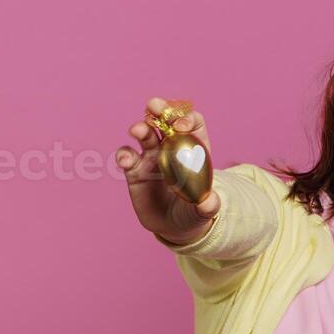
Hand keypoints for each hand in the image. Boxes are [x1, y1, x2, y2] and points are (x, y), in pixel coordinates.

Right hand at [115, 96, 220, 242]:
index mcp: (193, 149)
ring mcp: (151, 156)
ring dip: (141, 128)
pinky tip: (125, 160)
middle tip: (153, 106)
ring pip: (145, 134)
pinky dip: (124, 154)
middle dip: (160, 110)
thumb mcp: (203, 211)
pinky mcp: (134, 170)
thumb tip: (209, 204)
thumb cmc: (192, 213)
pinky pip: (126, 156)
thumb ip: (207, 206)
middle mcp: (171, 147)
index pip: (193, 124)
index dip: (187, 119)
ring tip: (138, 131)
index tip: (180, 126)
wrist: (172, 227)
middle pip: (166, 121)